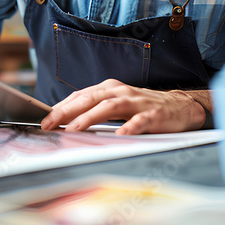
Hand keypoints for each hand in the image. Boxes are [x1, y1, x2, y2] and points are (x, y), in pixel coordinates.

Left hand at [40, 79, 206, 134]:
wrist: (181, 106)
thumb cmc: (143, 107)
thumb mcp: (116, 104)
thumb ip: (94, 110)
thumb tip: (65, 121)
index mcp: (109, 89)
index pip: (80, 95)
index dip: (60, 107)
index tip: (43, 120)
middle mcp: (121, 92)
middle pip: (90, 98)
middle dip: (67, 111)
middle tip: (49, 124)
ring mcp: (138, 102)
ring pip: (110, 106)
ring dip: (90, 117)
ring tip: (74, 129)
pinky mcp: (154, 115)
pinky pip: (140, 121)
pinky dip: (129, 127)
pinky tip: (120, 135)